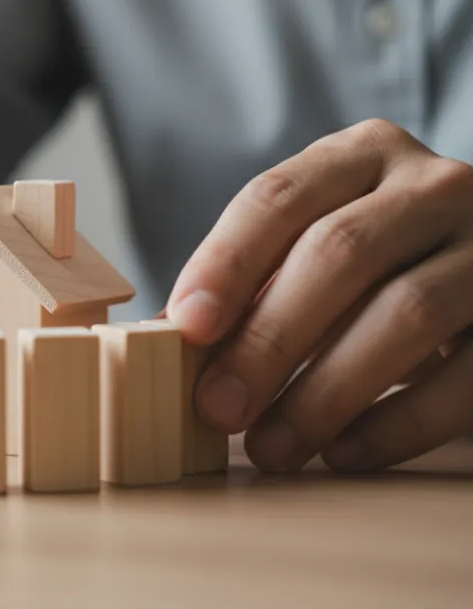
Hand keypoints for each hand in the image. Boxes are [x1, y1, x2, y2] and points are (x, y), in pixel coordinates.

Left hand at [167, 119, 472, 473]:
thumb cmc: (377, 263)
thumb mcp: (315, 248)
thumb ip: (252, 282)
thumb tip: (165, 337)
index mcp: (361, 155)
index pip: (277, 197)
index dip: (226, 262)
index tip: (186, 327)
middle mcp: (433, 186)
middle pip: (338, 253)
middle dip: (269, 338)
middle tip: (219, 408)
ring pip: (406, 312)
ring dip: (326, 391)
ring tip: (272, 446)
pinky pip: (464, 375)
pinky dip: (398, 423)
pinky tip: (344, 453)